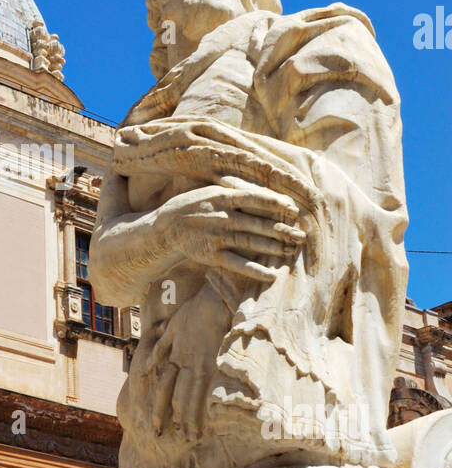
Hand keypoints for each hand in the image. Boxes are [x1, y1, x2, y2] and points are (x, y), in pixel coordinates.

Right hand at [150, 182, 305, 283]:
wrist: (166, 227)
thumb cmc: (194, 205)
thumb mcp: (211, 191)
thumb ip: (236, 192)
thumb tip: (267, 194)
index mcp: (221, 196)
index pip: (255, 198)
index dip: (276, 204)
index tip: (294, 210)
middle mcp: (221, 216)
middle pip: (258, 223)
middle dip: (282, 230)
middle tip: (301, 236)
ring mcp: (216, 236)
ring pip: (251, 242)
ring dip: (274, 248)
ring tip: (292, 251)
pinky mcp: (210, 255)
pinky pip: (236, 263)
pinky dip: (254, 270)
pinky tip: (271, 275)